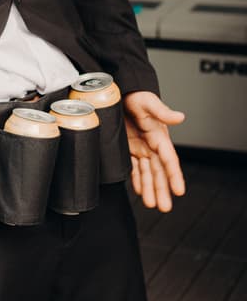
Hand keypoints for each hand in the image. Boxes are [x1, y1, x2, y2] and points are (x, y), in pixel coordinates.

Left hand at [123, 91, 185, 211]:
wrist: (119, 92)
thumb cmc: (136, 96)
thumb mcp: (148, 102)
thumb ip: (162, 111)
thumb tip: (180, 117)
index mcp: (160, 136)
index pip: (169, 160)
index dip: (174, 176)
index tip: (180, 191)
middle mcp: (152, 145)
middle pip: (159, 171)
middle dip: (162, 189)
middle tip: (165, 208)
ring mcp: (140, 148)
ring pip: (148, 173)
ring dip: (150, 188)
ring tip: (152, 205)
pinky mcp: (128, 148)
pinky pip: (134, 168)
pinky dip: (137, 180)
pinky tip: (138, 191)